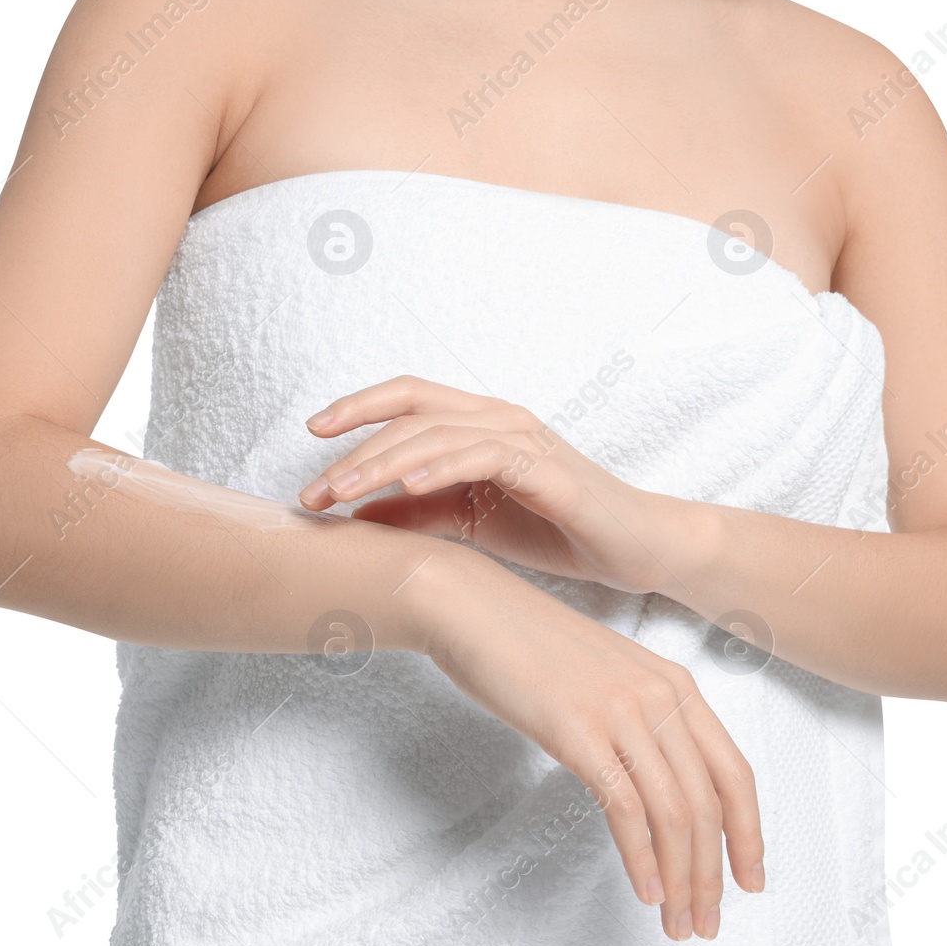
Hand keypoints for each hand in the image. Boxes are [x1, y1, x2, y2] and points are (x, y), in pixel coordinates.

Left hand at [299, 375, 678, 594]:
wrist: (635, 547)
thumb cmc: (556, 528)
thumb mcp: (471, 524)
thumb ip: (417, 513)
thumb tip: (354, 515)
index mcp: (480, 423)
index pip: (408, 397)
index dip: (357, 407)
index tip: (311, 434)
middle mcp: (499, 418)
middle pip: (412, 414)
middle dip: (355, 451)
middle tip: (314, 493)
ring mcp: (524, 439)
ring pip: (439, 433)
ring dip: (384, 463)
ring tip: (344, 493)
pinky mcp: (547, 468)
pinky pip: (485, 456)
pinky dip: (442, 467)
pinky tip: (408, 487)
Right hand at [413, 547, 765, 940]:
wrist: (473, 607)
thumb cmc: (530, 645)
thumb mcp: (608, 677)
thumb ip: (643, 719)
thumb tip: (661, 780)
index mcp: (675, 684)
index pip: (733, 773)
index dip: (749, 833)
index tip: (749, 878)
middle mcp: (660, 697)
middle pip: (709, 803)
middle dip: (714, 874)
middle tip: (707, 923)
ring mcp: (621, 712)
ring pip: (674, 813)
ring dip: (682, 879)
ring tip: (678, 921)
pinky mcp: (578, 731)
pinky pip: (626, 808)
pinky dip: (641, 858)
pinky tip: (646, 890)